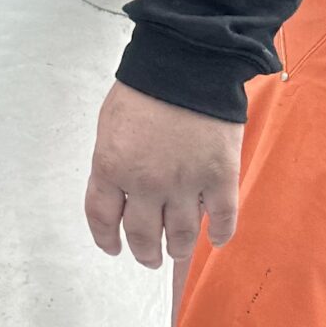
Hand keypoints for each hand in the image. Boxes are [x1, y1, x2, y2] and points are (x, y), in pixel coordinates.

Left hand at [83, 81, 240, 268]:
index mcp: (112, 167)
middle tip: (148, 258)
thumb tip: (121, 191)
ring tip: (176, 253)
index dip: (106, 239)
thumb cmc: (144, 89)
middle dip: (144, 252)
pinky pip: (223, 218)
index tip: (112, 248)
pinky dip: (220, 234)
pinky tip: (216, 240)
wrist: (186, 67)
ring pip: (181, 235)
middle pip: (142, 235)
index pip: (102, 218)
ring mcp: (185, 184)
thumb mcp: (109, 126)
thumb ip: (113, 162)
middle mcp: (146, 184)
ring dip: (178, 250)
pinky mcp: (220, 178)